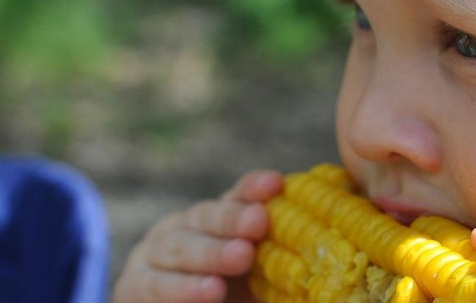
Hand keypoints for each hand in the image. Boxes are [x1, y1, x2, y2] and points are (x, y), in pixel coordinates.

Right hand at [113, 170, 283, 302]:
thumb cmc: (230, 290)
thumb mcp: (259, 271)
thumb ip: (283, 250)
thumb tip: (339, 227)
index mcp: (217, 217)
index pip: (237, 196)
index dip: (253, 188)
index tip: (276, 184)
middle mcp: (185, 227)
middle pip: (207, 217)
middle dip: (232, 219)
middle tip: (258, 222)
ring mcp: (156, 254)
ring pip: (180, 248)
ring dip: (210, 254)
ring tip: (239, 258)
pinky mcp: (137, 286)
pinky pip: (157, 286)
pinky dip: (183, 289)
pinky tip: (209, 292)